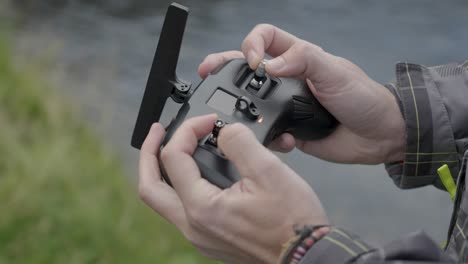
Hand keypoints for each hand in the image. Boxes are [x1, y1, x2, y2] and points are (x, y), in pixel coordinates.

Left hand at [138, 114, 327, 262]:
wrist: (307, 257)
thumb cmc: (293, 222)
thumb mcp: (269, 172)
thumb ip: (240, 142)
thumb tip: (224, 131)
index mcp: (202, 208)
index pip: (174, 158)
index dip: (188, 129)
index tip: (209, 121)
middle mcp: (193, 226)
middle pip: (150, 188)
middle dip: (149, 154)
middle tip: (158, 132)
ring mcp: (200, 235)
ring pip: (164, 201)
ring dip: (163, 171)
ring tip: (175, 149)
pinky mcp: (210, 238)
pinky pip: (182, 210)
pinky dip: (181, 185)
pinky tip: (199, 172)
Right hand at [198, 24, 405, 163]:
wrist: (379, 135)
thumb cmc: (364, 97)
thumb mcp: (335, 72)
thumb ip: (304, 61)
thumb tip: (270, 65)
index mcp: (298, 58)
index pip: (266, 37)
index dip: (252, 43)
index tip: (252, 61)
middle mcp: (288, 79)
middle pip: (247, 68)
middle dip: (225, 67)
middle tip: (208, 71)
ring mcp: (286, 105)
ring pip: (252, 101)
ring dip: (242, 106)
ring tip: (234, 112)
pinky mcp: (289, 129)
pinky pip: (267, 131)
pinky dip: (268, 136)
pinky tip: (281, 140)